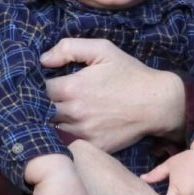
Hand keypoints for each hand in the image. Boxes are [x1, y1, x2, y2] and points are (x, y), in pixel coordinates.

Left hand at [42, 38, 185, 152]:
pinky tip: (71, 126)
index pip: (38, 89)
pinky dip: (65, 135)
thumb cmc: (129, 74)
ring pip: (52, 129)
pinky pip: (69, 143)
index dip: (36, 85)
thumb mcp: (102, 49)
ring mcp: (83, 132)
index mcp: (72, 88)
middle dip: (39, 104)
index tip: (40, 83)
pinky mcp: (93, 146)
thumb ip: (69, 48)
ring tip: (56, 112)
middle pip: (40, 112)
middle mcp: (74, 113)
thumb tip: (43, 60)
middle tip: (45, 99)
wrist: (157, 103)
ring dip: (50, 121)